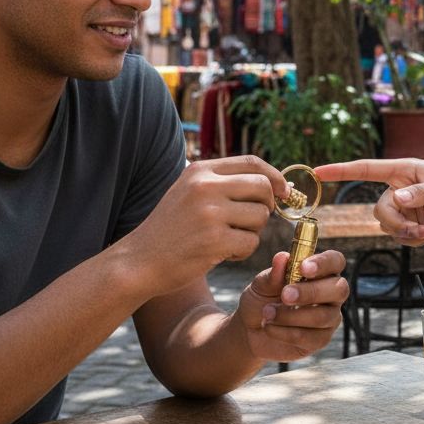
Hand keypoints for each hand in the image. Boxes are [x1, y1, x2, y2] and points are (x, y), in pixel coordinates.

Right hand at [118, 156, 286, 297]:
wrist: (139, 261)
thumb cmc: (172, 227)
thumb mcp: (191, 191)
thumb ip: (227, 183)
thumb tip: (280, 183)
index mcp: (201, 170)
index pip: (252, 162)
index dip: (275, 176)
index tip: (285, 191)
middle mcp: (206, 187)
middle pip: (263, 187)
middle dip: (266, 206)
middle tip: (252, 221)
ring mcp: (210, 214)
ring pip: (260, 217)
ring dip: (252, 232)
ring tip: (228, 238)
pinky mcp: (214, 241)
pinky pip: (251, 243)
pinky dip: (242, 251)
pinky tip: (222, 253)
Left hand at [236, 250, 348, 361]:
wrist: (251, 328)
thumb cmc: (262, 299)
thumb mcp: (262, 284)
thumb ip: (273, 274)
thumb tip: (282, 257)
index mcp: (321, 272)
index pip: (335, 261)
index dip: (324, 263)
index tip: (303, 268)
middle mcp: (331, 294)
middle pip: (339, 289)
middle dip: (311, 292)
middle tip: (285, 295)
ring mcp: (329, 318)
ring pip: (323, 316)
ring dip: (291, 315)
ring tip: (267, 312)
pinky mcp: (320, 340)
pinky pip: (310, 337)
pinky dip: (286, 332)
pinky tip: (269, 327)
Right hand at [314, 158, 423, 245]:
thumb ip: (422, 193)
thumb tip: (398, 198)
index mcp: (404, 169)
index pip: (366, 168)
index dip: (341, 170)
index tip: (318, 171)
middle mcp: (399, 186)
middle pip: (379, 209)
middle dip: (398, 224)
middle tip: (421, 230)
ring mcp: (403, 206)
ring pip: (387, 225)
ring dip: (409, 233)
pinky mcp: (410, 221)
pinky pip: (400, 236)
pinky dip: (415, 238)